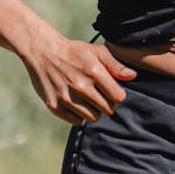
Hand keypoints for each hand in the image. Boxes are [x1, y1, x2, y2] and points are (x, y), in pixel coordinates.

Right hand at [21, 33, 137, 124]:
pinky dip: (78, 115)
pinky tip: (75, 102)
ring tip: (86, 97)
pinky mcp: (55, 107)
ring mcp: (67, 98)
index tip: (111, 89)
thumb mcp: (95, 51)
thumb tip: (132, 76)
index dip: (117, 94)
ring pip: (93, 118)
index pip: (118, 97)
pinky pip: (77, 121)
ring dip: (93, 110)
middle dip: (107, 103)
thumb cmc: (73, 52)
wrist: (42, 52)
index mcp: (93, 71)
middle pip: (108, 110)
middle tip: (98, 94)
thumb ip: (115, 65)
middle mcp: (80, 86)